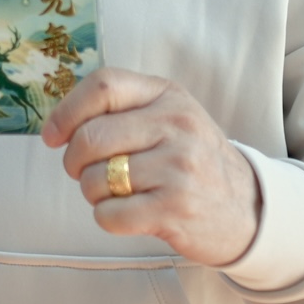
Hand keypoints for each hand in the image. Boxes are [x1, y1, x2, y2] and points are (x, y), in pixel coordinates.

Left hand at [40, 67, 261, 266]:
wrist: (250, 209)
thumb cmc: (192, 161)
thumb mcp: (170, 118)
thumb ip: (122, 110)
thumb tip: (56, 126)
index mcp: (168, 95)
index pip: (103, 85)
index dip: (66, 112)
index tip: (52, 136)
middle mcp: (176, 126)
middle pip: (90, 137)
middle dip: (74, 161)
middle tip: (84, 172)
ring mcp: (177, 168)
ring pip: (95, 179)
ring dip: (93, 193)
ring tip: (118, 194)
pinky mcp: (175, 208)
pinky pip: (108, 214)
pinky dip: (107, 218)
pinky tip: (130, 214)